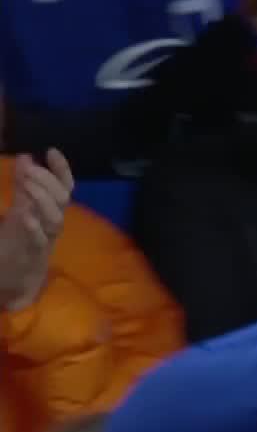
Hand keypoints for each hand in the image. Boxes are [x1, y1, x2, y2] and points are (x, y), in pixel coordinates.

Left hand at [0, 150, 74, 309]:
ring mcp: (44, 239)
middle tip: (30, 167)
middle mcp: (52, 223)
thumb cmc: (19, 242)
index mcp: (50, 211)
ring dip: (43, 200)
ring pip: (55, 218)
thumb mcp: (21, 208)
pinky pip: (38, 240)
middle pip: (62, 199)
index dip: (61, 169)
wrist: (15, 280)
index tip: (51, 151)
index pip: (65, 187)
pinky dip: (34, 227)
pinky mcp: (32, 255)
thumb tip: (26, 157)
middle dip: (48, 180)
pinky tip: (25, 215)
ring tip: (28, 184)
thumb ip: (24, 185)